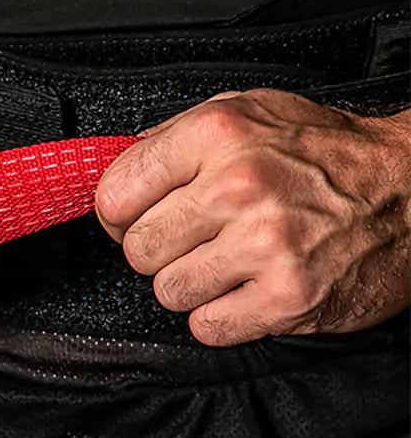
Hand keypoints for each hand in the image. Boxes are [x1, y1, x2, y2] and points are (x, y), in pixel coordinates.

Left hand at [95, 89, 410, 345]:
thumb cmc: (323, 152)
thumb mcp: (245, 110)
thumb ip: (174, 137)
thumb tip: (115, 167)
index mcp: (217, 134)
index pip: (114, 193)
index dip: (116, 213)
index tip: (131, 217)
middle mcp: (238, 186)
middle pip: (137, 248)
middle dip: (156, 249)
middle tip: (191, 239)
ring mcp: (266, 246)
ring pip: (167, 292)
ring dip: (190, 284)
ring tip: (226, 261)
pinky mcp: (289, 298)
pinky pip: (207, 327)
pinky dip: (221, 315)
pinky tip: (246, 288)